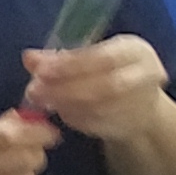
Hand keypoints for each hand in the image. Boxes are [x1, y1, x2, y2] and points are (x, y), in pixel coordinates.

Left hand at [24, 36, 172, 142]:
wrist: (140, 101)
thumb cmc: (108, 71)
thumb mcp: (89, 56)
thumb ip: (59, 57)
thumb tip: (29, 57)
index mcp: (136, 50)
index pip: (103, 57)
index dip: (70, 65)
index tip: (40, 71)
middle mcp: (146, 75)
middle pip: (104, 85)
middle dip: (65, 88)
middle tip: (34, 91)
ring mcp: (142, 102)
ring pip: (100, 107)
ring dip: (66, 104)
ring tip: (42, 100)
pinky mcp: (131, 124)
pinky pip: (98, 123)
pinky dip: (74, 117)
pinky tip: (58, 111)